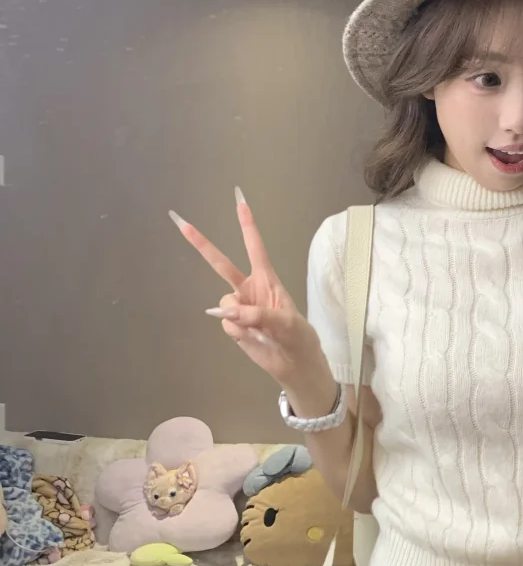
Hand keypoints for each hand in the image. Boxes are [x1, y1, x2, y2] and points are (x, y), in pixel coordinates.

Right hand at [171, 189, 327, 393]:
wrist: (294, 363)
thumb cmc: (298, 337)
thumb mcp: (286, 323)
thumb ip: (256, 315)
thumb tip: (226, 311)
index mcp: (267, 280)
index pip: (255, 247)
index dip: (247, 225)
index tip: (240, 201)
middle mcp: (250, 289)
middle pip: (221, 263)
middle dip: (201, 243)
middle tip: (180, 222)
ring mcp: (240, 307)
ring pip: (224, 302)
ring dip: (237, 316)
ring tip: (258, 330)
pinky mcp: (233, 325)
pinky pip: (225, 323)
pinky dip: (237, 332)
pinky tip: (252, 338)